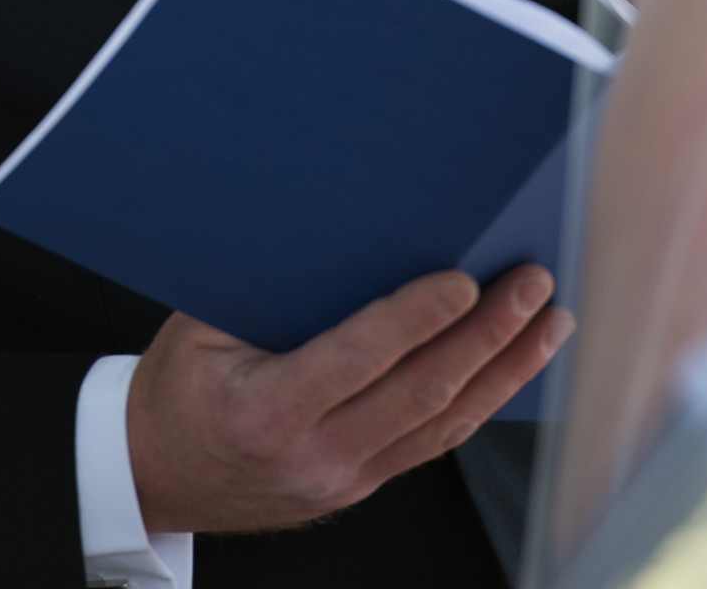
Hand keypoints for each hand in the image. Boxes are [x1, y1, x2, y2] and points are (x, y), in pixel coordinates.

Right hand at [127, 263, 571, 533]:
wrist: (154, 475)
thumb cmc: (177, 386)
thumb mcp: (197, 326)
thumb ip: (266, 287)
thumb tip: (337, 221)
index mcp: (265, 410)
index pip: (358, 360)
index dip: (415, 320)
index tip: (465, 280)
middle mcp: (313, 456)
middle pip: (421, 393)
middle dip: (488, 335)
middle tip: (534, 284)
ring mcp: (343, 479)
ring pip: (443, 425)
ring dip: (505, 370)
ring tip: (552, 321)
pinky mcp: (362, 484)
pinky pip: (434, 443)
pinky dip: (481, 400)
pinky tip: (513, 365)